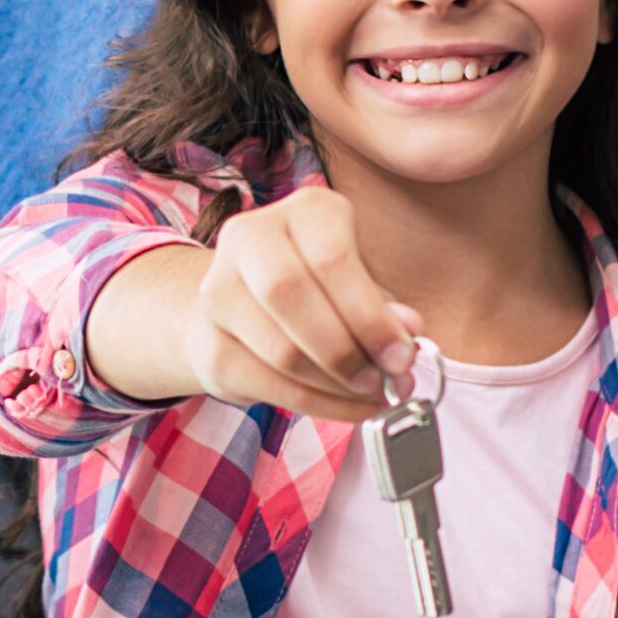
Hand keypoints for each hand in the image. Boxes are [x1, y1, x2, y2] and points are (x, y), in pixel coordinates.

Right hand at [99, 184, 424, 422]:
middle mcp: (251, 238)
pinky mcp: (210, 345)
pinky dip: (316, 404)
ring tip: (371, 395)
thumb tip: (408, 330)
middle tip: (383, 381)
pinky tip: (345, 405)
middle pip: (289, 294)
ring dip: (335, 385)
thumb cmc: (318, 289)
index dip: (369, 315)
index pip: (330, 258)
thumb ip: (382, 306)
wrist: (242, 305)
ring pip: (280, 350)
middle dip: (345, 350)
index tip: (401, 356)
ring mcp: (219, 291)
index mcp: (304, 212)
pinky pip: (267, 384)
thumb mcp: (359, 283)